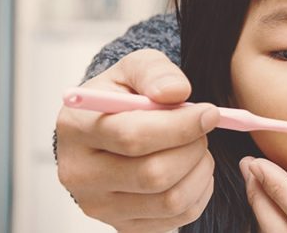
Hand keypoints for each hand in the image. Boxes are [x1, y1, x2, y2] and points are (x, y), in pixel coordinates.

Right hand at [56, 49, 220, 232]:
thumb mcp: (134, 69)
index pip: (133, 137)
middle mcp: (80, 174)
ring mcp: (99, 205)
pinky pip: (178, 218)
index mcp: (76, 128)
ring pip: (170, 200)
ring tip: (197, 148)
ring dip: (200, 170)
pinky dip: (199, 191)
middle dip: (193, 149)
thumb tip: (176, 92)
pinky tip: (192, 169)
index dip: (181, 126)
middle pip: (153, 174)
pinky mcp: (122, 225)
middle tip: (202, 130)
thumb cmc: (123, 97)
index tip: (210, 113)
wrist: (108, 130)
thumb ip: (155, 72)